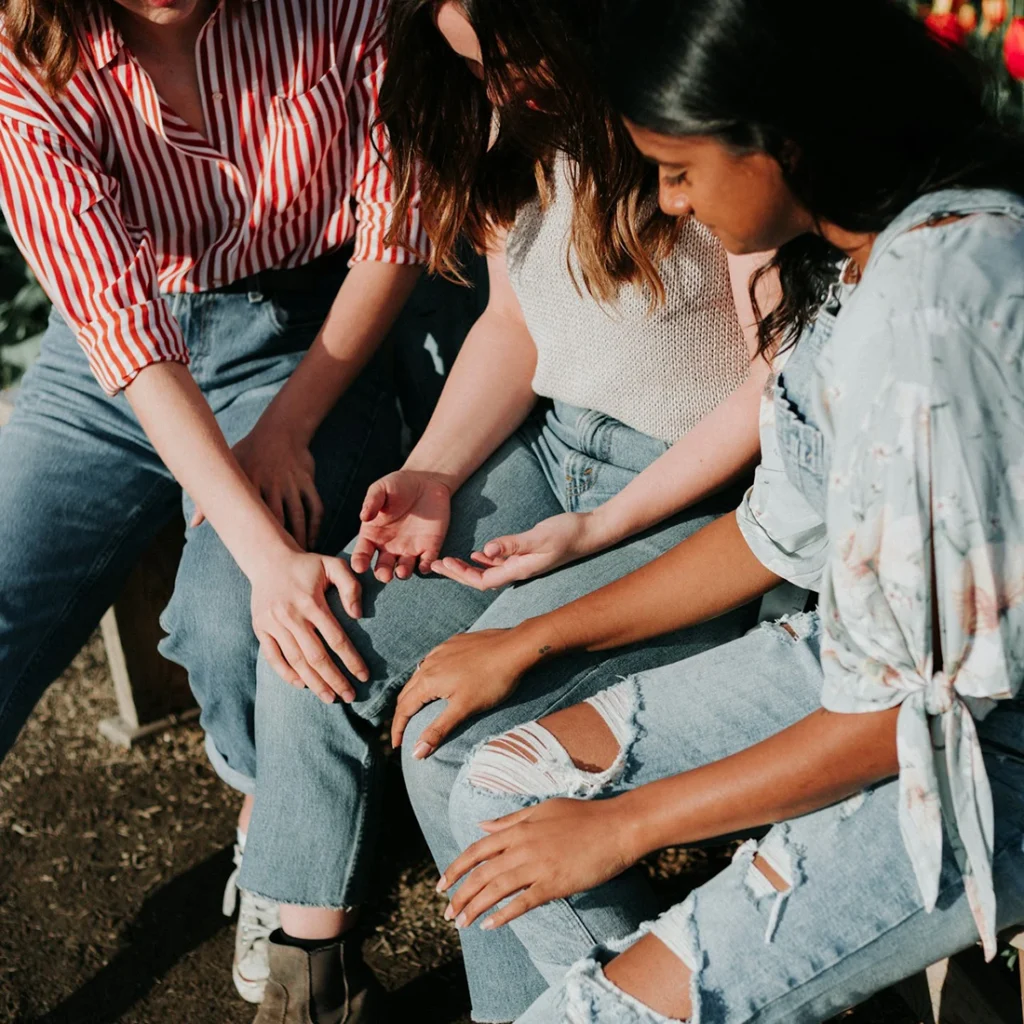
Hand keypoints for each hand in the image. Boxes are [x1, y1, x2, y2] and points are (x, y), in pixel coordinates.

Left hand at [193, 424, 322, 550]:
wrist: (281, 429)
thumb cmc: (249, 451)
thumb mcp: (229, 466)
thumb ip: (209, 498)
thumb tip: (194, 524)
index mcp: (250, 483)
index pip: (252, 517)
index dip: (256, 540)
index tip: (255, 561)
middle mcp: (273, 484)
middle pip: (278, 520)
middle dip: (281, 544)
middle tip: (279, 566)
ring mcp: (292, 483)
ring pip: (299, 516)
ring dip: (300, 538)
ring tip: (298, 558)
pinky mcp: (308, 482)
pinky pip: (316, 507)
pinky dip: (315, 525)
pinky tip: (312, 539)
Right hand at [250, 547, 368, 704]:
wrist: (268, 560)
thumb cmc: (307, 565)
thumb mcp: (333, 565)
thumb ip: (350, 586)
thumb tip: (358, 615)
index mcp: (311, 601)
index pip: (336, 638)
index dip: (351, 660)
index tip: (364, 676)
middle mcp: (291, 615)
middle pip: (316, 656)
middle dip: (335, 679)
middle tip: (350, 696)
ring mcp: (273, 624)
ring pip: (296, 661)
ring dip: (314, 682)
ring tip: (330, 697)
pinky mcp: (260, 628)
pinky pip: (272, 657)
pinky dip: (286, 673)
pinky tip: (302, 685)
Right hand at [350, 469, 451, 581]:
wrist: (426, 481)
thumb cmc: (398, 485)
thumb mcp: (382, 489)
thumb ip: (372, 502)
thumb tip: (363, 516)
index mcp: (374, 535)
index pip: (363, 553)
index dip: (360, 561)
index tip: (359, 566)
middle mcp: (389, 547)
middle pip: (383, 567)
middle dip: (382, 574)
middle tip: (385, 575)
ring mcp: (410, 549)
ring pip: (404, 569)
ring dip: (403, 573)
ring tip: (401, 571)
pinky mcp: (430, 547)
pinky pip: (427, 562)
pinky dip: (426, 566)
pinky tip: (425, 565)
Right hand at [391, 628, 541, 755]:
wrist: (515, 647)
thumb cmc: (492, 680)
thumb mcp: (464, 709)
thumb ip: (438, 730)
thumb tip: (416, 753)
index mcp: (428, 680)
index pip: (404, 708)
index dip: (398, 728)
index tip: (395, 745)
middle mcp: (429, 663)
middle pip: (407, 692)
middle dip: (402, 713)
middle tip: (403, 731)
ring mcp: (441, 650)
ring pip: (419, 675)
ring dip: (414, 694)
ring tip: (417, 708)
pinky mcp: (453, 643)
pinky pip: (432, 661)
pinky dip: (428, 676)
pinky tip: (437, 680)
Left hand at [431, 512, 597, 590]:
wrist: (591, 532)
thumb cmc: (568, 533)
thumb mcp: (539, 536)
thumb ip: (513, 544)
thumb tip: (485, 551)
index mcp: (519, 570)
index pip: (482, 580)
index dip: (460, 575)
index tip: (443, 564)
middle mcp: (519, 571)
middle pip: (481, 579)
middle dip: (457, 574)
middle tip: (436, 564)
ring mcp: (523, 565)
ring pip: (489, 572)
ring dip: (468, 568)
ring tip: (448, 561)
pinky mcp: (528, 556)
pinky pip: (500, 563)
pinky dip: (485, 560)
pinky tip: (477, 554)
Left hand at [438, 797, 638, 930]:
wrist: (617, 826)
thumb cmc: (583, 815)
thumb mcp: (543, 809)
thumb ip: (511, 819)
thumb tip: (482, 824)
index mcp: (518, 828)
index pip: (476, 850)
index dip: (455, 868)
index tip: (441, 885)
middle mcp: (522, 846)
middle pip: (481, 873)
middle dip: (460, 895)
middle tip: (447, 914)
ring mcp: (538, 865)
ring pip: (496, 889)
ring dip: (475, 908)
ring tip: (462, 924)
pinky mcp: (555, 883)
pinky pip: (522, 902)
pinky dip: (503, 914)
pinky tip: (490, 925)